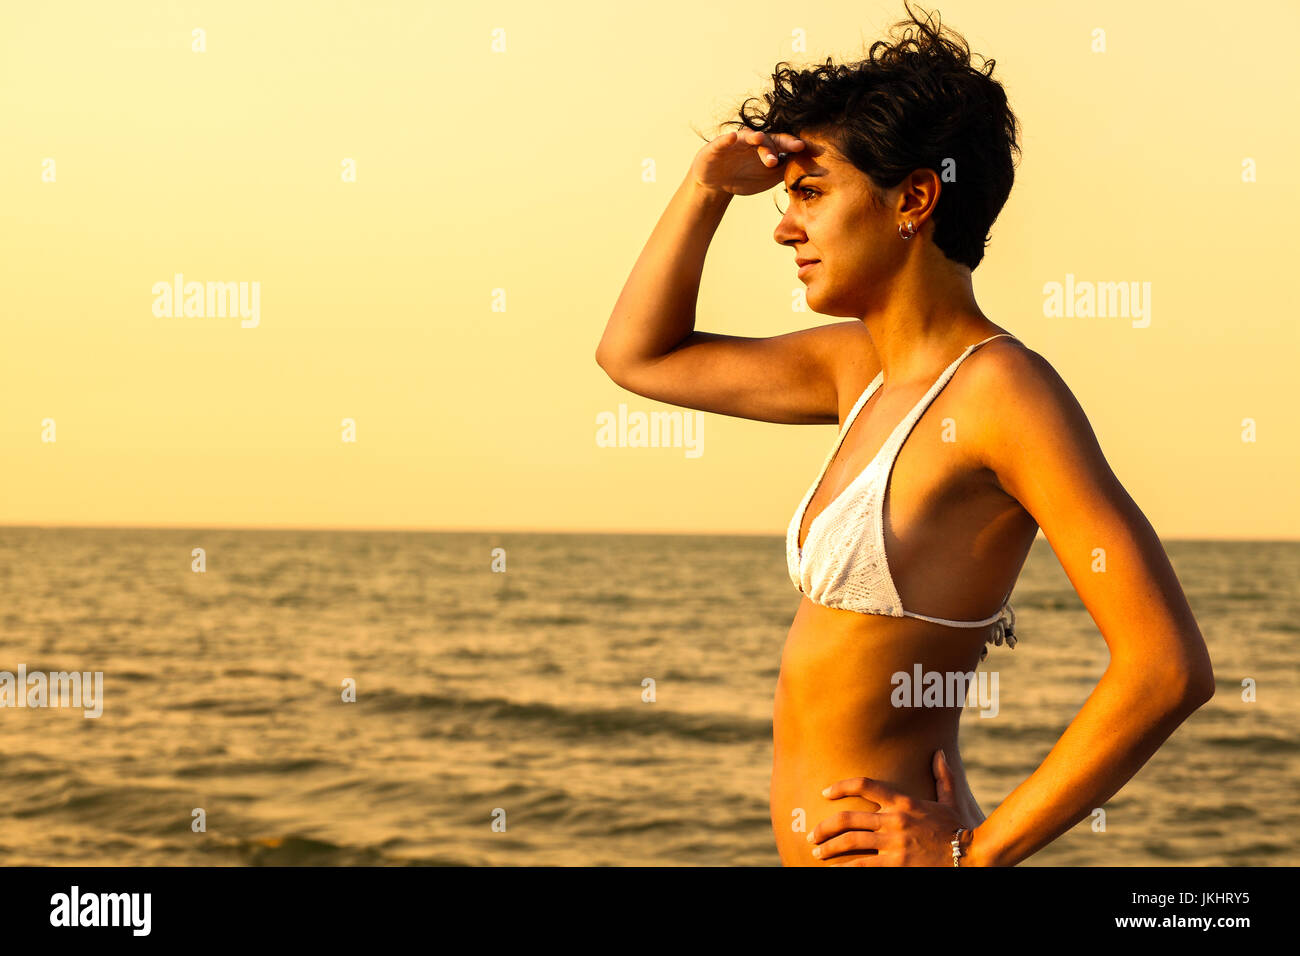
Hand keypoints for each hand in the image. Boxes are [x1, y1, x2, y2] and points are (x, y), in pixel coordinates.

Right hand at [690, 129, 804, 197]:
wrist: (716, 184)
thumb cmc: (745, 177)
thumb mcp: (767, 177)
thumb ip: (784, 170)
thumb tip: (807, 167)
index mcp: (766, 148)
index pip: (781, 143)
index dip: (791, 144)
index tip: (802, 147)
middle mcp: (751, 142)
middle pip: (767, 139)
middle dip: (774, 146)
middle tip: (784, 153)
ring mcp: (735, 143)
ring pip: (747, 138)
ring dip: (754, 138)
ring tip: (760, 139)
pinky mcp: (716, 148)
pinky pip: (722, 141)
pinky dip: (727, 139)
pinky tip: (732, 138)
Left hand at [809, 750, 968, 865]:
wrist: (972, 857)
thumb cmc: (960, 830)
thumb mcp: (950, 800)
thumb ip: (943, 776)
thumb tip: (940, 753)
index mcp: (903, 802)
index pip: (865, 785)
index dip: (841, 786)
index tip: (825, 793)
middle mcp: (894, 820)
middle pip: (848, 818)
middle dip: (825, 827)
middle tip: (812, 834)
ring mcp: (894, 843)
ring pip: (850, 842)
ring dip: (829, 847)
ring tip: (817, 853)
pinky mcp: (896, 864)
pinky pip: (862, 865)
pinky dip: (846, 867)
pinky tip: (835, 870)